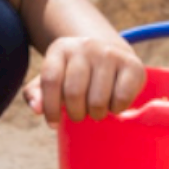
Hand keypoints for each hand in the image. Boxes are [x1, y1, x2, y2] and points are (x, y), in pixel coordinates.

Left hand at [22, 35, 145, 123]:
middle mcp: (85, 46)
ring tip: (95, 109)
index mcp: (60, 48)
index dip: (50, 107)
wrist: (109, 52)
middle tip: (78, 115)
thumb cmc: (74, 74)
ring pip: (98, 100)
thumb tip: (36, 109)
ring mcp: (109, 53)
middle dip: (75, 113)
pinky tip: (112, 103)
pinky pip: (121, 99)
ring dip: (96, 114)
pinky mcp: (132, 64)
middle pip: (73, 92)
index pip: (51, 80)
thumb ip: (36, 94)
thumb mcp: (52, 79)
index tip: (53, 123)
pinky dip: (116, 109)